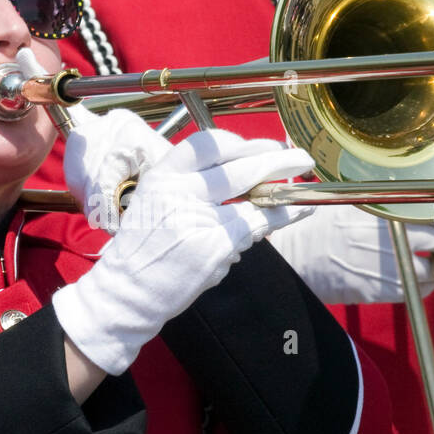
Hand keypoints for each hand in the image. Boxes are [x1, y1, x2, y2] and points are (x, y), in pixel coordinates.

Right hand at [53, 130, 314, 373]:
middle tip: (300, 157)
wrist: (128, 291)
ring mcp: (198, 219)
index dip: (240, 142)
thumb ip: (191, 184)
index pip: (205, 144)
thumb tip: (243, 173)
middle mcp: (179, 191)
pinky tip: (297, 212)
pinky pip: (256, 227)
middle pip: (238, 167)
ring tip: (304, 188)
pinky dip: (279, 218)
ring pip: (255, 200)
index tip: (261, 145)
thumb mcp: (155, 201)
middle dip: (276, 160)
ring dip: (284, 193)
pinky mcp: (215, 246)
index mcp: (162, 175)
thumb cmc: (145, 248)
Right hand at [269, 205, 433, 304]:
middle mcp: (387, 233)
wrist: (294, 260)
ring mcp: (386, 263)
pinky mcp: (381, 289)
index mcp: (381, 207)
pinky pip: (419, 288)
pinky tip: (424, 278)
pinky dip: (427, 284)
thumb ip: (381, 199)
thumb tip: (417, 197)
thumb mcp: (348, 201)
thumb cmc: (318, 228)